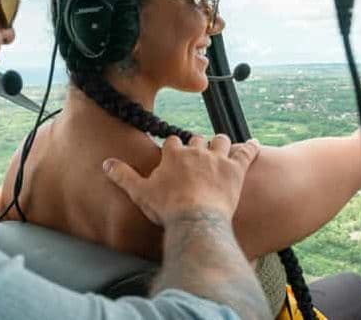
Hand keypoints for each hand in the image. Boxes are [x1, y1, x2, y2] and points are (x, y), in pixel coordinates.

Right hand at [102, 135, 259, 225]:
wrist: (196, 220)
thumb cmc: (167, 208)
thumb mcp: (139, 192)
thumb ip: (123, 175)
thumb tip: (105, 163)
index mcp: (174, 154)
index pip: (173, 142)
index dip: (174, 149)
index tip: (174, 155)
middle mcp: (196, 150)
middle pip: (198, 139)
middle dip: (198, 146)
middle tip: (198, 158)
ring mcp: (218, 158)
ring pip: (221, 141)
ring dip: (221, 144)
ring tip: (222, 148)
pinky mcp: (236, 169)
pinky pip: (246, 152)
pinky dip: (250, 148)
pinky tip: (255, 145)